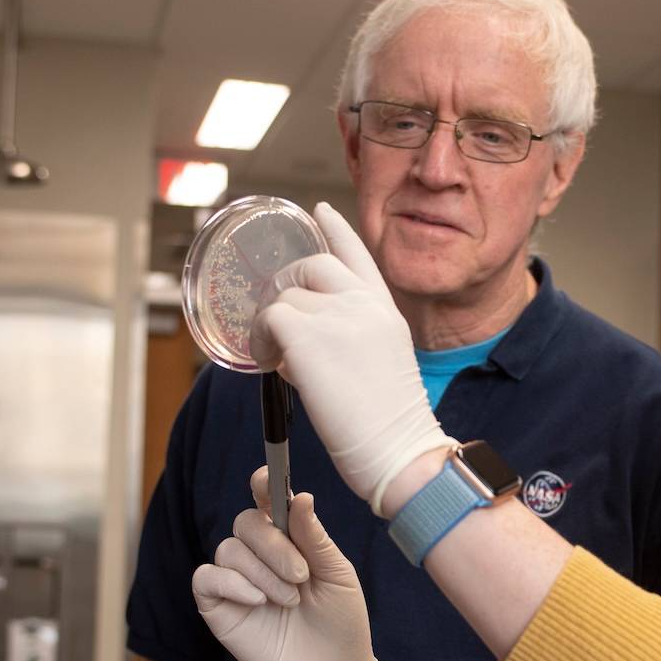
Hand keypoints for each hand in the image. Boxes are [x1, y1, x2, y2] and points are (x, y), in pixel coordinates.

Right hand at [191, 467, 398, 660]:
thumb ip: (314, 537)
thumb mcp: (337, 575)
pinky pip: (206, 577)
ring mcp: (237, 582)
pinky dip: (232, 583)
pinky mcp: (218, 608)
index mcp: (289, 541)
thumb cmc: (341, 624)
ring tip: (290, 601)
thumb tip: (299, 496)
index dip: (263, 484)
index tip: (266, 478)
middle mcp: (259, 557)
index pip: (267, 502)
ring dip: (263, 572)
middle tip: (302, 575)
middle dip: (273, 543)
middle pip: (245, 522)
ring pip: (229, 549)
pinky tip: (259, 602)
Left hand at [254, 202, 455, 514]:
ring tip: (279, 361)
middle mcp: (362, 304)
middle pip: (310, 266)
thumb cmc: (391, 425)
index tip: (318, 210)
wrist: (400, 450)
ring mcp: (336, 317)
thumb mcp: (385, 362)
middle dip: (287, 289)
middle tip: (279, 325)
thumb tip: (310, 341)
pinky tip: (268, 363)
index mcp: (385, 310)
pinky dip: (259, 340)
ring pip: (283, 298)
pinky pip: (267, 320)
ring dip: (272, 327)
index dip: (335, 229)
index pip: (357, 254)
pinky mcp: (308, 337)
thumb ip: (356, 337)